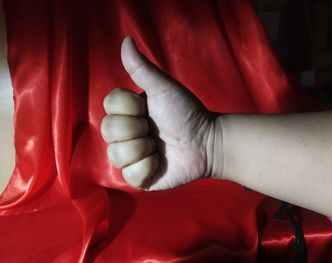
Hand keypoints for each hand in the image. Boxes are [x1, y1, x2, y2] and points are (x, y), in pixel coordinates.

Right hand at [101, 37, 220, 189]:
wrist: (206, 142)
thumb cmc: (185, 113)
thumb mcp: (163, 88)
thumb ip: (142, 68)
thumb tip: (126, 40)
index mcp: (126, 112)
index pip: (109, 106)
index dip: (131, 107)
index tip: (149, 108)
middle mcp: (123, 134)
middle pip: (109, 131)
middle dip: (139, 129)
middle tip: (156, 129)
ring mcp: (129, 157)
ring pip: (116, 155)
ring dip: (144, 149)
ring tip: (160, 147)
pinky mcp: (138, 177)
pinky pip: (129, 175)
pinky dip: (148, 168)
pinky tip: (160, 162)